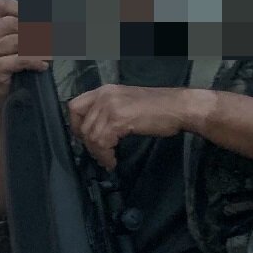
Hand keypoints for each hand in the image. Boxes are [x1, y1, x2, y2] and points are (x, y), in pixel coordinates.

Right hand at [0, 0, 48, 103]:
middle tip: (51, 36)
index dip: (21, 7)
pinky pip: (21, 59)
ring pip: (18, 40)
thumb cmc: (1, 65)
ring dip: (39, 47)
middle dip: (35, 29)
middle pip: (12, 22)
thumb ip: (15, 24)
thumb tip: (43, 12)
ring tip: (50, 52)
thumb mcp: (2, 40)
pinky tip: (43, 64)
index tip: (38, 15)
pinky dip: (36, 61)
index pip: (0, 4)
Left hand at [67, 86, 199, 169]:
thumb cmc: (159, 108)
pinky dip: (105, 156)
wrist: (178, 107)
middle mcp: (104, 95)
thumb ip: (108, 112)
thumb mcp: (127, 104)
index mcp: (104, 90)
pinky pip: (102, 142)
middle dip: (88, 144)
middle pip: (80, 124)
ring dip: (98, 153)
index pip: (74, 106)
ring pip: (90, 136)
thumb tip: (95, 131)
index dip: (75, 126)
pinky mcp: (119, 119)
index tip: (85, 140)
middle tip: (99, 155)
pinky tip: (113, 161)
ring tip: (108, 160)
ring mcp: (111, 106)